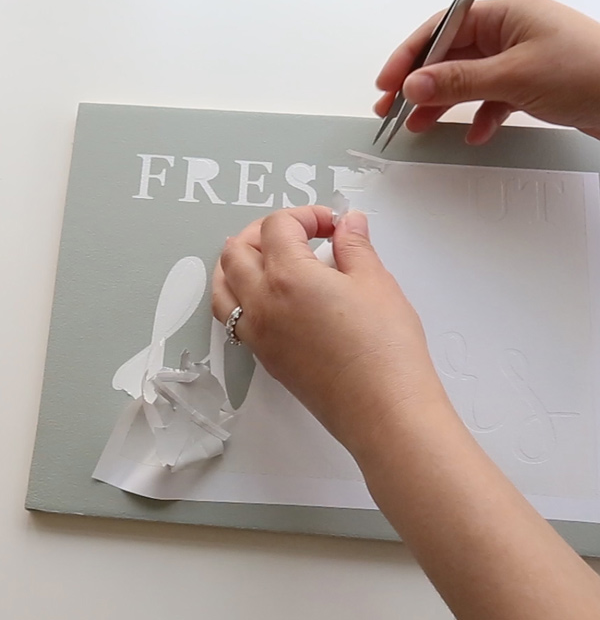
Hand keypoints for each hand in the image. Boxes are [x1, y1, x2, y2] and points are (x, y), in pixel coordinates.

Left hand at [211, 205, 444, 455]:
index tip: (330, 224)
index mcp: (287, 276)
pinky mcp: (265, 358)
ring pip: (223, 286)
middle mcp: (262, 304)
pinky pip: (233, 318)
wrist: (383, 410)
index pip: (277, 226)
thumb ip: (355, 245)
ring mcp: (258, 334)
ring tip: (268, 257)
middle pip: (237, 250)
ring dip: (239, 262)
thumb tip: (349, 224)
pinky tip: (268, 297)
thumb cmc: (383, 351)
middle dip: (263, 231)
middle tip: (297, 232)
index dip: (305, 215)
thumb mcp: (376, 282)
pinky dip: (240, 296)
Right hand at [375, 0, 599, 143]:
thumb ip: (459, 81)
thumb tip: (415, 84)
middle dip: (421, 84)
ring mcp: (521, 58)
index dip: (410, 56)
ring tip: (421, 125)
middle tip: (393, 108)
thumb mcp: (514, 76)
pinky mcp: (533, 84)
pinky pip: (493, 98)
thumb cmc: (590, 71)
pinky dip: (480, 116)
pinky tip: (475, 133)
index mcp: (506, 13)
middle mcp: (511, 32)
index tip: (387, 83)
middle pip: (451, 56)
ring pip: (468, 80)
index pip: (443, 28)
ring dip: (444, 103)